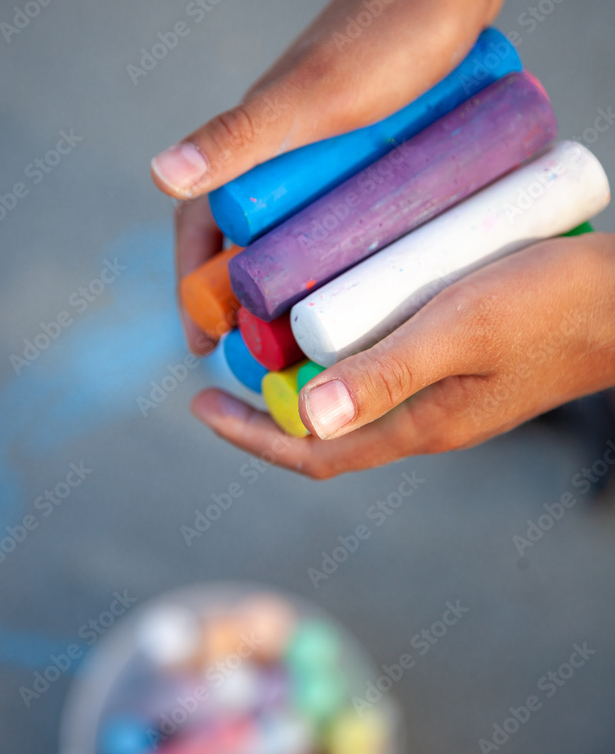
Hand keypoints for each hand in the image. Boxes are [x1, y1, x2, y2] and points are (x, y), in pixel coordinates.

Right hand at [154, 0, 509, 352]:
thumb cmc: (390, 33)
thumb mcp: (316, 99)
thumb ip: (240, 133)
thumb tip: (160, 175)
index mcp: (252, 142)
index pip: (200, 226)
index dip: (194, 289)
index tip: (201, 344)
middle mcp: (279, 144)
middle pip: (251, 236)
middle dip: (250, 297)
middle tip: (270, 351)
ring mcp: (324, 141)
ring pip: (299, 222)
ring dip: (299, 273)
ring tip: (322, 326)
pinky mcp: (367, 134)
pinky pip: (342, 203)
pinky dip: (343, 240)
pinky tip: (372, 267)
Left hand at [190, 235, 614, 477]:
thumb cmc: (551, 307)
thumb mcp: (460, 329)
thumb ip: (388, 373)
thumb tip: (306, 418)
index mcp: (419, 426)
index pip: (314, 452)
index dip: (252, 435)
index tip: (201, 404)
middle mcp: (427, 419)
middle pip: (328, 427)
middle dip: (270, 402)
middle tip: (229, 354)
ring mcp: (447, 394)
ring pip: (355, 392)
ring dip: (306, 370)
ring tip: (269, 327)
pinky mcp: (464, 362)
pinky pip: (386, 363)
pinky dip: (348, 342)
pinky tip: (341, 301)